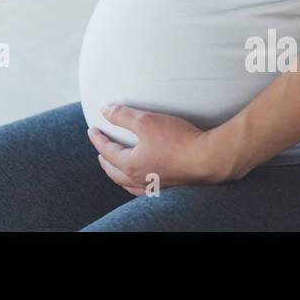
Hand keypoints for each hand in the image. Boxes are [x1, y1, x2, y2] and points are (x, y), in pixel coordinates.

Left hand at [87, 103, 242, 194]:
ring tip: (116, 166)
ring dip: (118, 174)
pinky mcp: (169, 187)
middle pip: (114, 172)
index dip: (97, 139)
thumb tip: (105, 110)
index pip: (107, 152)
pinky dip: (135, 183)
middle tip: (100, 151)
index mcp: (130, 165)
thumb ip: (122, 115)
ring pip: (128, 183)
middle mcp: (140, 180)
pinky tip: (142, 178)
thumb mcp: (146, 121)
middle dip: (105, 160)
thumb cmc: (177, 139)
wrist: (208, 158)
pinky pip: (143, 189)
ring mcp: (154, 186)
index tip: (92, 130)